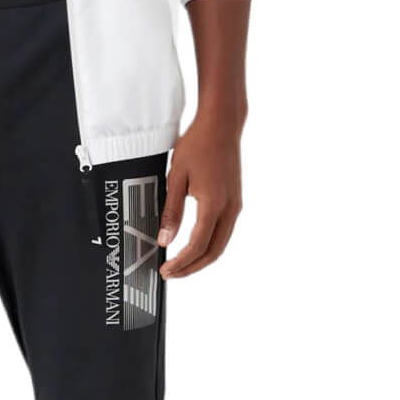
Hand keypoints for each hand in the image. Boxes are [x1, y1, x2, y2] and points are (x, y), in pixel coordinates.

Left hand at [157, 111, 243, 278]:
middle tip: (171, 274)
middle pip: (213, 252)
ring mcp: (235, 205)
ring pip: (221, 244)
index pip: (197, 245)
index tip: (166, 269)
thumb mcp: (176, 177)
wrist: (222, 125)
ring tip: (180, 264)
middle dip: (192, 267)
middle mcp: (229, 208)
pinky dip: (209, 245)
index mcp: (214, 205)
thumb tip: (165, 239)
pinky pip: (224, 232)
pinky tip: (194, 246)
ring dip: (201, 258)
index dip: (181, 262)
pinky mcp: (235, 201)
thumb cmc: (198, 145)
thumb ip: (171, 211)